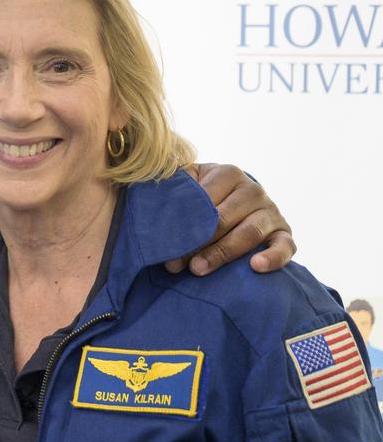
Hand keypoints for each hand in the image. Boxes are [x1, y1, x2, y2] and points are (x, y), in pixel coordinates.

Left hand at [165, 163, 295, 275]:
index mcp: (228, 173)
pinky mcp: (284, 233)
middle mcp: (253, 189)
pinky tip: (256, 267)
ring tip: (198, 269)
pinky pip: (285, 246)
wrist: (235, 200)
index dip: (183, 223)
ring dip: (222, 253)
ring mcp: (271, 211)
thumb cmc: (202, 195)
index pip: (204, 200)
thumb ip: (174, 187)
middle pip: (223, 218)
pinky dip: (273, 257)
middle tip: (177, 263)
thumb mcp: (188, 183)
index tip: (165, 243)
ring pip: (249, 232)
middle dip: (198, 242)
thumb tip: (156, 202)